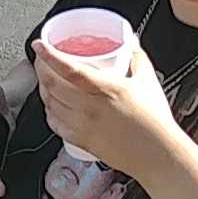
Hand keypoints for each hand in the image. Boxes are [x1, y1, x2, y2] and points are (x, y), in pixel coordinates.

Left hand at [29, 39, 182, 179]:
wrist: (158, 155)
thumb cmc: (155, 120)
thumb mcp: (148, 81)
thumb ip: (137, 58)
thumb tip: (131, 43)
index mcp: (106, 89)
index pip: (69, 69)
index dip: (49, 55)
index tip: (39, 45)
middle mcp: (90, 108)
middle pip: (51, 85)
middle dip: (41, 69)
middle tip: (41, 60)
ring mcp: (83, 126)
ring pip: (50, 104)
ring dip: (43, 89)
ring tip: (46, 80)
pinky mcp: (81, 141)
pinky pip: (55, 124)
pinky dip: (49, 112)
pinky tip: (53, 106)